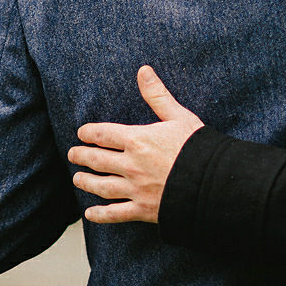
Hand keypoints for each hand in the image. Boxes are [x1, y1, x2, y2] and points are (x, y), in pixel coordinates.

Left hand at [68, 65, 202, 223]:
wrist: (213, 182)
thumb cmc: (198, 147)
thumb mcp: (179, 116)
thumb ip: (157, 95)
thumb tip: (144, 71)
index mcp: (138, 140)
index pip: (103, 135)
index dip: (89, 133)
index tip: (82, 133)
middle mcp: (131, 165)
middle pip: (97, 160)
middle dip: (82, 156)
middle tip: (73, 154)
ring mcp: (135, 189)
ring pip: (101, 186)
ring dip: (86, 182)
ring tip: (77, 178)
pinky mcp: (143, 210)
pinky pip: (115, 214)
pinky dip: (100, 215)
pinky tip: (90, 213)